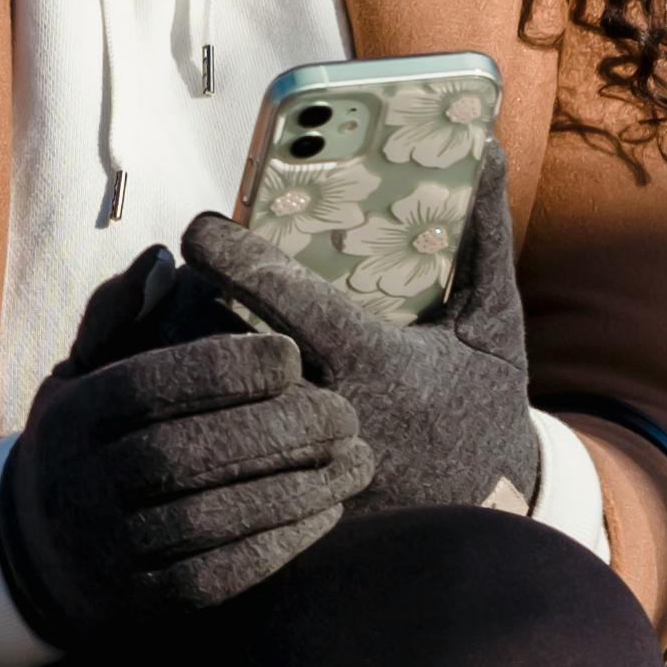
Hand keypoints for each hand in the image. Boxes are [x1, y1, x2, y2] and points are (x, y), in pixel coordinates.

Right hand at [0, 243, 374, 647]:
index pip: (148, 386)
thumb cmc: (84, 444)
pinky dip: (275, 546)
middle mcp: (77, 486)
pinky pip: (214, 578)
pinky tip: (326, 514)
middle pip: (181, 452)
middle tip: (343, 413)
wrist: (34, 561)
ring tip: (354, 461)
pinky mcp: (136, 607)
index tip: (291, 355)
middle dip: (272, 430)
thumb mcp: (80, 374)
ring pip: (204, 518)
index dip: (223, 369)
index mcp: (71, 417)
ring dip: (290, 489)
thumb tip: (164, 261)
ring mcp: (104, 553)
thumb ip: (122, 314)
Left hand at [182, 153, 537, 520]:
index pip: (277, 293)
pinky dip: (195, 415)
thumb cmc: (485, 408)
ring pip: (206, 401)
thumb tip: (484, 147)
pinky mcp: (280, 503)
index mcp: (369, 360)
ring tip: (173, 324)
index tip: (202, 226)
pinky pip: (215, 453)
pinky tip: (189, 391)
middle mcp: (326, 412)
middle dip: (187, 303)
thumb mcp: (492, 325)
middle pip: (221, 343)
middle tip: (178, 276)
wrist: (492, 519)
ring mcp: (297, 465)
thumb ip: (483, 238)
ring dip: (181, 356)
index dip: (229, 249)